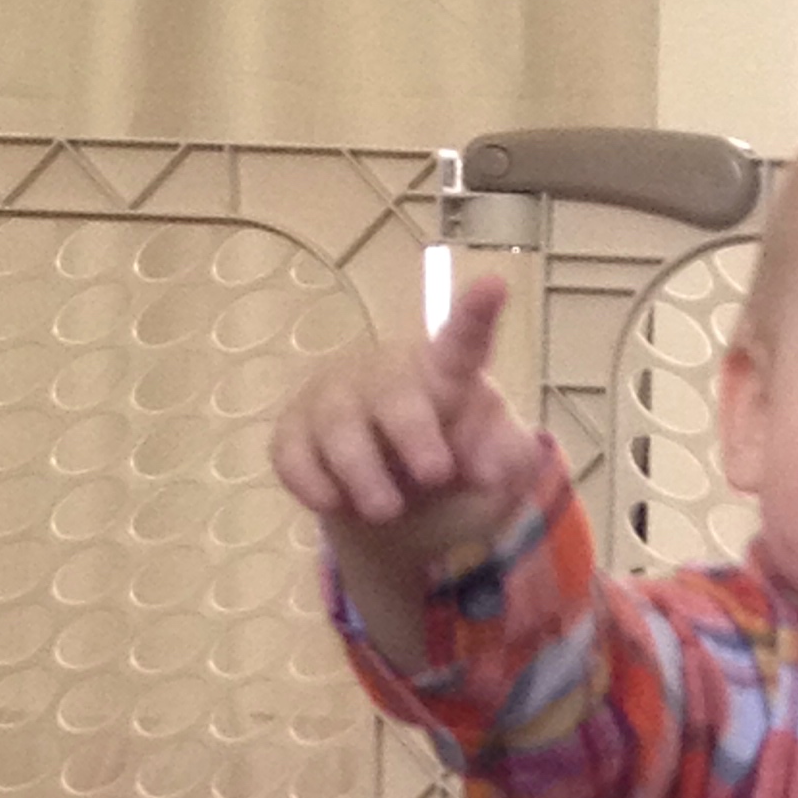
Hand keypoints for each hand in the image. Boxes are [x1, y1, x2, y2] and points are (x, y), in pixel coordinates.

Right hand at [272, 271, 534, 537]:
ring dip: (361, 470)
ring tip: (386, 512)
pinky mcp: (295, 434)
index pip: (462, 343)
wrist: (398, 502)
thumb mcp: (495, 462)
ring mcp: (335, 401)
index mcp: (444, 374)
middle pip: (393, 391)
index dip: (476, 316)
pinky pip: (291, 452)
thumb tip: (488, 468)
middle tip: (436, 474)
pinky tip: (333, 503)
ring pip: (336, 424)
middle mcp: (386, 377)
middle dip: (413, 431)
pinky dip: (309, 480)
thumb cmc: (452, 458)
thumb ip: (506, 458)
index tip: (496, 285)